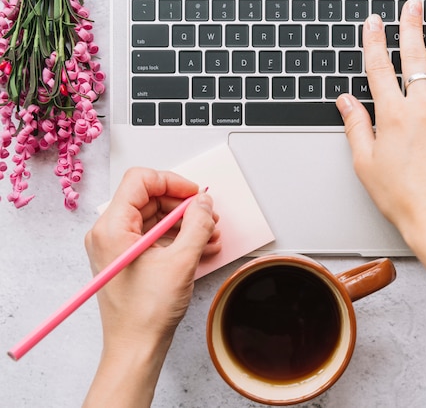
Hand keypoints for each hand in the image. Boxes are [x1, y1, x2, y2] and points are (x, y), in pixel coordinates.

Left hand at [84, 168, 220, 348]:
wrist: (136, 348)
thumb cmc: (146, 313)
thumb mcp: (181, 262)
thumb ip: (197, 225)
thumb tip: (205, 203)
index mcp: (112, 228)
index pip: (140, 181)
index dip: (172, 182)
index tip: (196, 194)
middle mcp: (110, 233)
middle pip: (150, 199)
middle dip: (183, 206)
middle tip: (209, 216)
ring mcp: (118, 247)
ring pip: (155, 218)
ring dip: (185, 223)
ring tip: (211, 235)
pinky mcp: (128, 259)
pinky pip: (155, 237)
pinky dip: (178, 238)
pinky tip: (202, 248)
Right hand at [336, 0, 425, 253]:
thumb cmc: (401, 196)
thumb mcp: (365, 163)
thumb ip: (356, 126)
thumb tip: (345, 101)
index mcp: (393, 115)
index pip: (380, 68)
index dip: (375, 42)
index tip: (374, 23)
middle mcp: (423, 108)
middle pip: (415, 59)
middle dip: (411, 28)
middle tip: (412, 7)